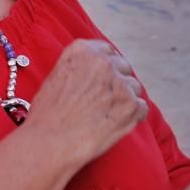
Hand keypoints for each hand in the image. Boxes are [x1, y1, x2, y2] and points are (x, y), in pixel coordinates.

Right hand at [24, 40, 147, 189]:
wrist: (51, 140)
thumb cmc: (48, 113)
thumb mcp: (57, 76)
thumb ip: (79, 67)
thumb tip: (92, 72)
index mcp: (82, 51)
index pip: (106, 50)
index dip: (106, 65)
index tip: (102, 77)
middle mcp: (102, 62)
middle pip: (123, 66)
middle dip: (117, 80)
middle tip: (104, 99)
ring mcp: (119, 83)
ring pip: (134, 87)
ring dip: (125, 98)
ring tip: (106, 114)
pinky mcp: (131, 106)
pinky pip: (141, 107)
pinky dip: (133, 116)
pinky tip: (115, 123)